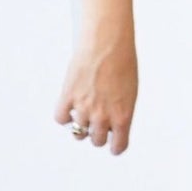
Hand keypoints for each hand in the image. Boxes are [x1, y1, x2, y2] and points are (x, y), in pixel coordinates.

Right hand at [55, 32, 138, 154]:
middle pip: (96, 141)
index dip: (116, 146)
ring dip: (81, 126)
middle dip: (98, 134)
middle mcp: (103, 116)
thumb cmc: (123, 64)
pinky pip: (61, 119)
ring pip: (78, 133)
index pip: (118, 146)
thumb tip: (111, 125)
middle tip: (98, 123)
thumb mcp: (130, 91)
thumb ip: (120, 111)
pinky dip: (65, 116)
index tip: (113, 145)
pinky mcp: (67, 97)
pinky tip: (70, 106)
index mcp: (123, 115)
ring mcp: (84, 108)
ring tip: (84, 113)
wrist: (107, 44)